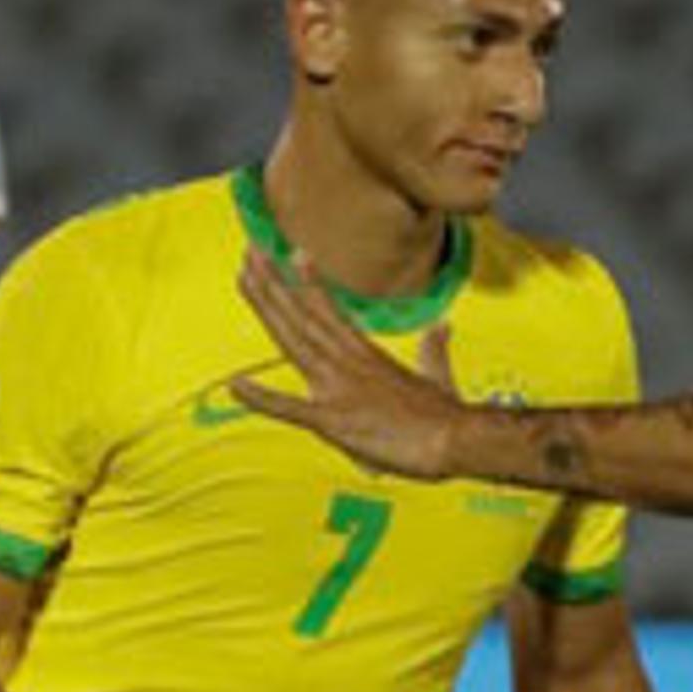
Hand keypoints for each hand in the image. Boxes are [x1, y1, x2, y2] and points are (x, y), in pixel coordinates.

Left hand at [234, 252, 466, 478]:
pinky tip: (235, 385)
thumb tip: (443, 326)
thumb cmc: (447, 416)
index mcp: (366, 355)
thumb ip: (433, 349)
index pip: (329, 310)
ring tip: (245, 277)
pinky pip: (292, 409)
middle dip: (274, 282)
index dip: (305, 282)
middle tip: (250, 250)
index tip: (287, 254)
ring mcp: (339, 390)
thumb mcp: (438, 375)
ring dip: (268, 308)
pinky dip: (262, 398)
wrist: (457, 441)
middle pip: (303, 316)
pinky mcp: (336, 422)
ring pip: (295, 342)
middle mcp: (348, 363)